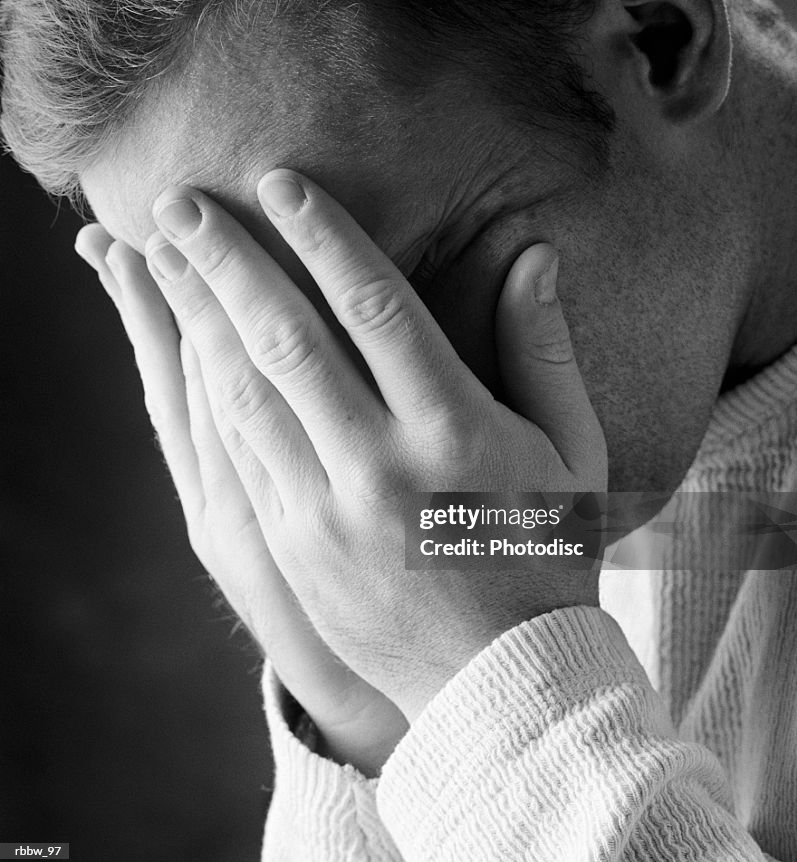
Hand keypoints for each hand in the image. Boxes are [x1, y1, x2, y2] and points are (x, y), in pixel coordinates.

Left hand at [137, 169, 606, 720]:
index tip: (280, 183)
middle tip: (180, 201)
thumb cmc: (545, 551)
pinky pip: (236, 454)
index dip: (326, 239)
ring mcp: (326, 512)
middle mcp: (381, 467)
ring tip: (159, 256)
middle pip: (289, 342)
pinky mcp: (292, 547)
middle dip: (228, 262)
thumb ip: (546, 348)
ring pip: (245, 395)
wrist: (499, 678)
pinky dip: (203, 390)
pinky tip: (182, 343)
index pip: (379, 312)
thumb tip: (534, 254)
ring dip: (197, 317)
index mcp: (456, 433)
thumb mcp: (572, 449)